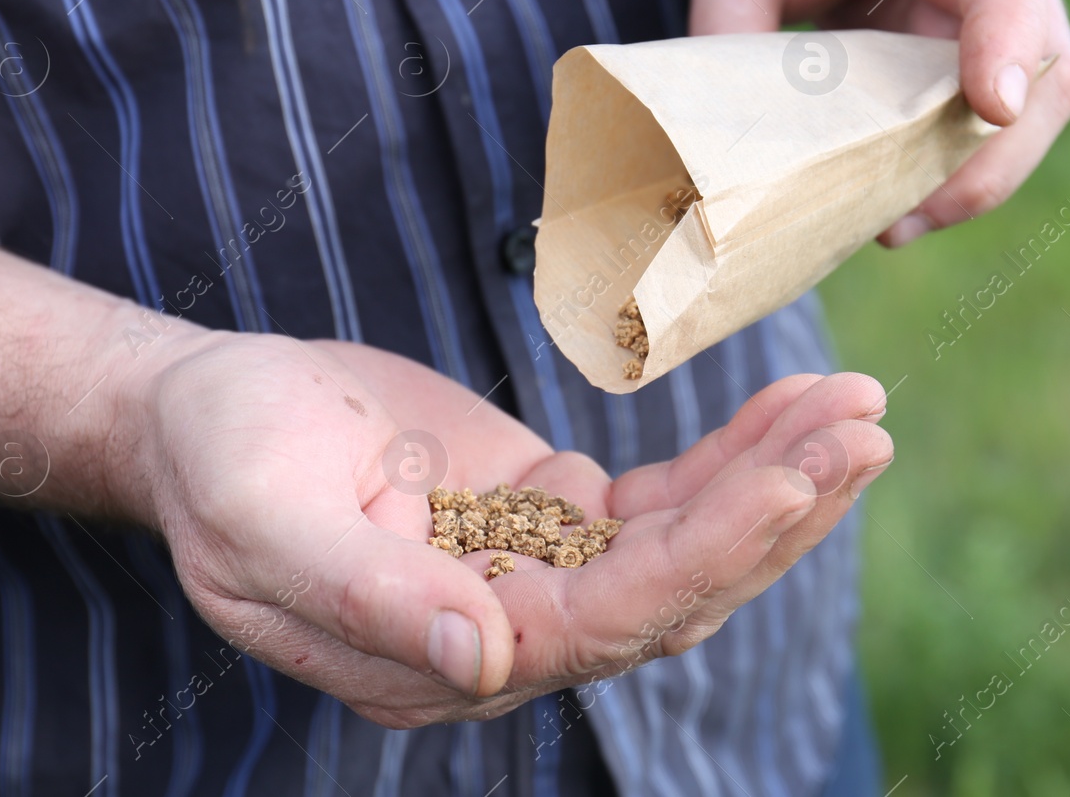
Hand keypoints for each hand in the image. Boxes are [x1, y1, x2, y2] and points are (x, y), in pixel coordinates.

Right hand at [120, 331, 892, 727]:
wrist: (205, 412)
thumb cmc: (220, 460)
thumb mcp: (267, 521)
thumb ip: (371, 595)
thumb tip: (487, 661)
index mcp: (438, 658)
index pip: (602, 624)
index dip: (701, 556)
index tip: (786, 477)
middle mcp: (507, 633)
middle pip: (674, 590)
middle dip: (775, 514)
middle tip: (865, 430)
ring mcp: (536, 572)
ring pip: (685, 545)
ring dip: (774, 479)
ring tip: (858, 410)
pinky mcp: (549, 513)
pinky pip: (660, 496)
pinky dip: (728, 453)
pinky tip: (791, 408)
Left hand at [689, 0, 1069, 246]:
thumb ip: (730, 17)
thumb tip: (731, 137)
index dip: (1005, 28)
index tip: (990, 104)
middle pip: (1042, 53)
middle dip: (991, 150)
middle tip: (905, 217)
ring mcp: (1008, 4)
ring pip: (1041, 102)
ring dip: (980, 175)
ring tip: (893, 225)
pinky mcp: (994, 53)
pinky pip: (1006, 124)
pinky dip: (962, 173)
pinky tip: (897, 207)